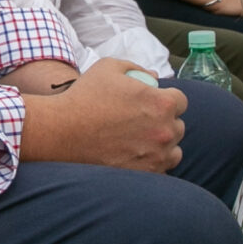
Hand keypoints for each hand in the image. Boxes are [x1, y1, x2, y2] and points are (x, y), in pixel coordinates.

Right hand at [31, 58, 185, 171]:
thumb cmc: (84, 97)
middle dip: (167, 124)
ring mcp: (157, 156)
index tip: (156, 105)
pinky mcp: (145, 175)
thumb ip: (135, 68)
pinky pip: (159, 171)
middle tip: (145, 124)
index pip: (180, 102)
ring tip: (143, 144)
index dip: (169, 101)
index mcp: (161, 103)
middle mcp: (165, 130)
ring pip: (173, 152)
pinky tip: (136, 159)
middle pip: (178, 127)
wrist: (61, 132)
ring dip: (163, 147)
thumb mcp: (109, 68)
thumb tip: (153, 78)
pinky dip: (151, 166)